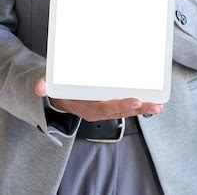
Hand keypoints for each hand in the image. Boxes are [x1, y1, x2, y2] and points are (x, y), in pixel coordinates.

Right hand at [34, 78, 162, 120]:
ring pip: (126, 111)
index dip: (120, 105)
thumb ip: (43, 85)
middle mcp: (97, 110)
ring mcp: (105, 109)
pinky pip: (125, 107)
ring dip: (143, 109)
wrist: (58, 97)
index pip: (104, 108)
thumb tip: (38, 85)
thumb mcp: (49, 86)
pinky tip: (152, 102)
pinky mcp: (109, 105)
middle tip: (153, 105)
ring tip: (158, 106)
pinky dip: (139, 106)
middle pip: (120, 111)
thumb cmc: (58, 89)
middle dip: (137, 109)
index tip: (135, 101)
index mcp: (85, 106)